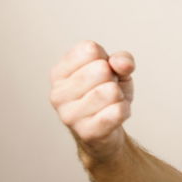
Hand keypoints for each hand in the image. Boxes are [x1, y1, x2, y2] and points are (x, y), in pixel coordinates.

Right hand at [49, 40, 135, 166]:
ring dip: (119, 96)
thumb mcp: (116, 69)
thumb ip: (122, 59)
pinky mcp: (86, 132)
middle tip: (107, 89)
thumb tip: (121, 64)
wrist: (108, 129)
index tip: (102, 71)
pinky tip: (112, 115)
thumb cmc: (107, 92)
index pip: (90, 50)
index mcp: (59, 72)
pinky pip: (118, 111)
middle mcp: (58, 94)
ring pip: (111, 91)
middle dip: (113, 78)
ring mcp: (69, 115)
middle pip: (101, 69)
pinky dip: (124, 110)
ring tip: (109, 103)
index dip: (106, 58)